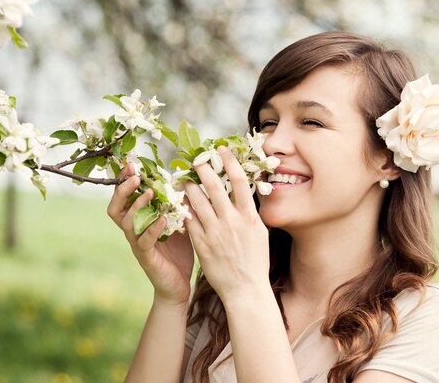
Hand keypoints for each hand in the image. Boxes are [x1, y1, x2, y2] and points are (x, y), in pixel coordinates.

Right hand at [107, 164, 193, 305]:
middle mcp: (133, 231)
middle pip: (115, 208)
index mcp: (139, 220)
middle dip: (122, 190)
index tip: (131, 164)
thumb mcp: (178, 223)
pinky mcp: (146, 258)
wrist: (179, 285)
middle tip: (134, 177)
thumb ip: (176, 204)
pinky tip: (163, 220)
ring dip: (138, 206)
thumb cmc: (178, 252)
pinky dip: (152, 229)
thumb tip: (184, 180)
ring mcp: (137, 244)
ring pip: (127, 223)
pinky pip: (144, 241)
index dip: (124, 181)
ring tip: (149, 193)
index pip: (124, 197)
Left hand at [184, 146, 269, 301]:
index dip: (229, 162)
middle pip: (214, 186)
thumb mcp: (259, 232)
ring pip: (196, 201)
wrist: (245, 289)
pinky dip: (183, 208)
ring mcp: (214, 232)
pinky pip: (189, 220)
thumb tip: (244, 192)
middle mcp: (231, 221)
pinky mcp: (201, 244)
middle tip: (195, 159)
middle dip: (203, 168)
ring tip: (183, 178)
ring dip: (188, 186)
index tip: (221, 149)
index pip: (238, 181)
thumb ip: (250, 212)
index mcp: (249, 217)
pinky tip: (179, 201)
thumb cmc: (255, 261)